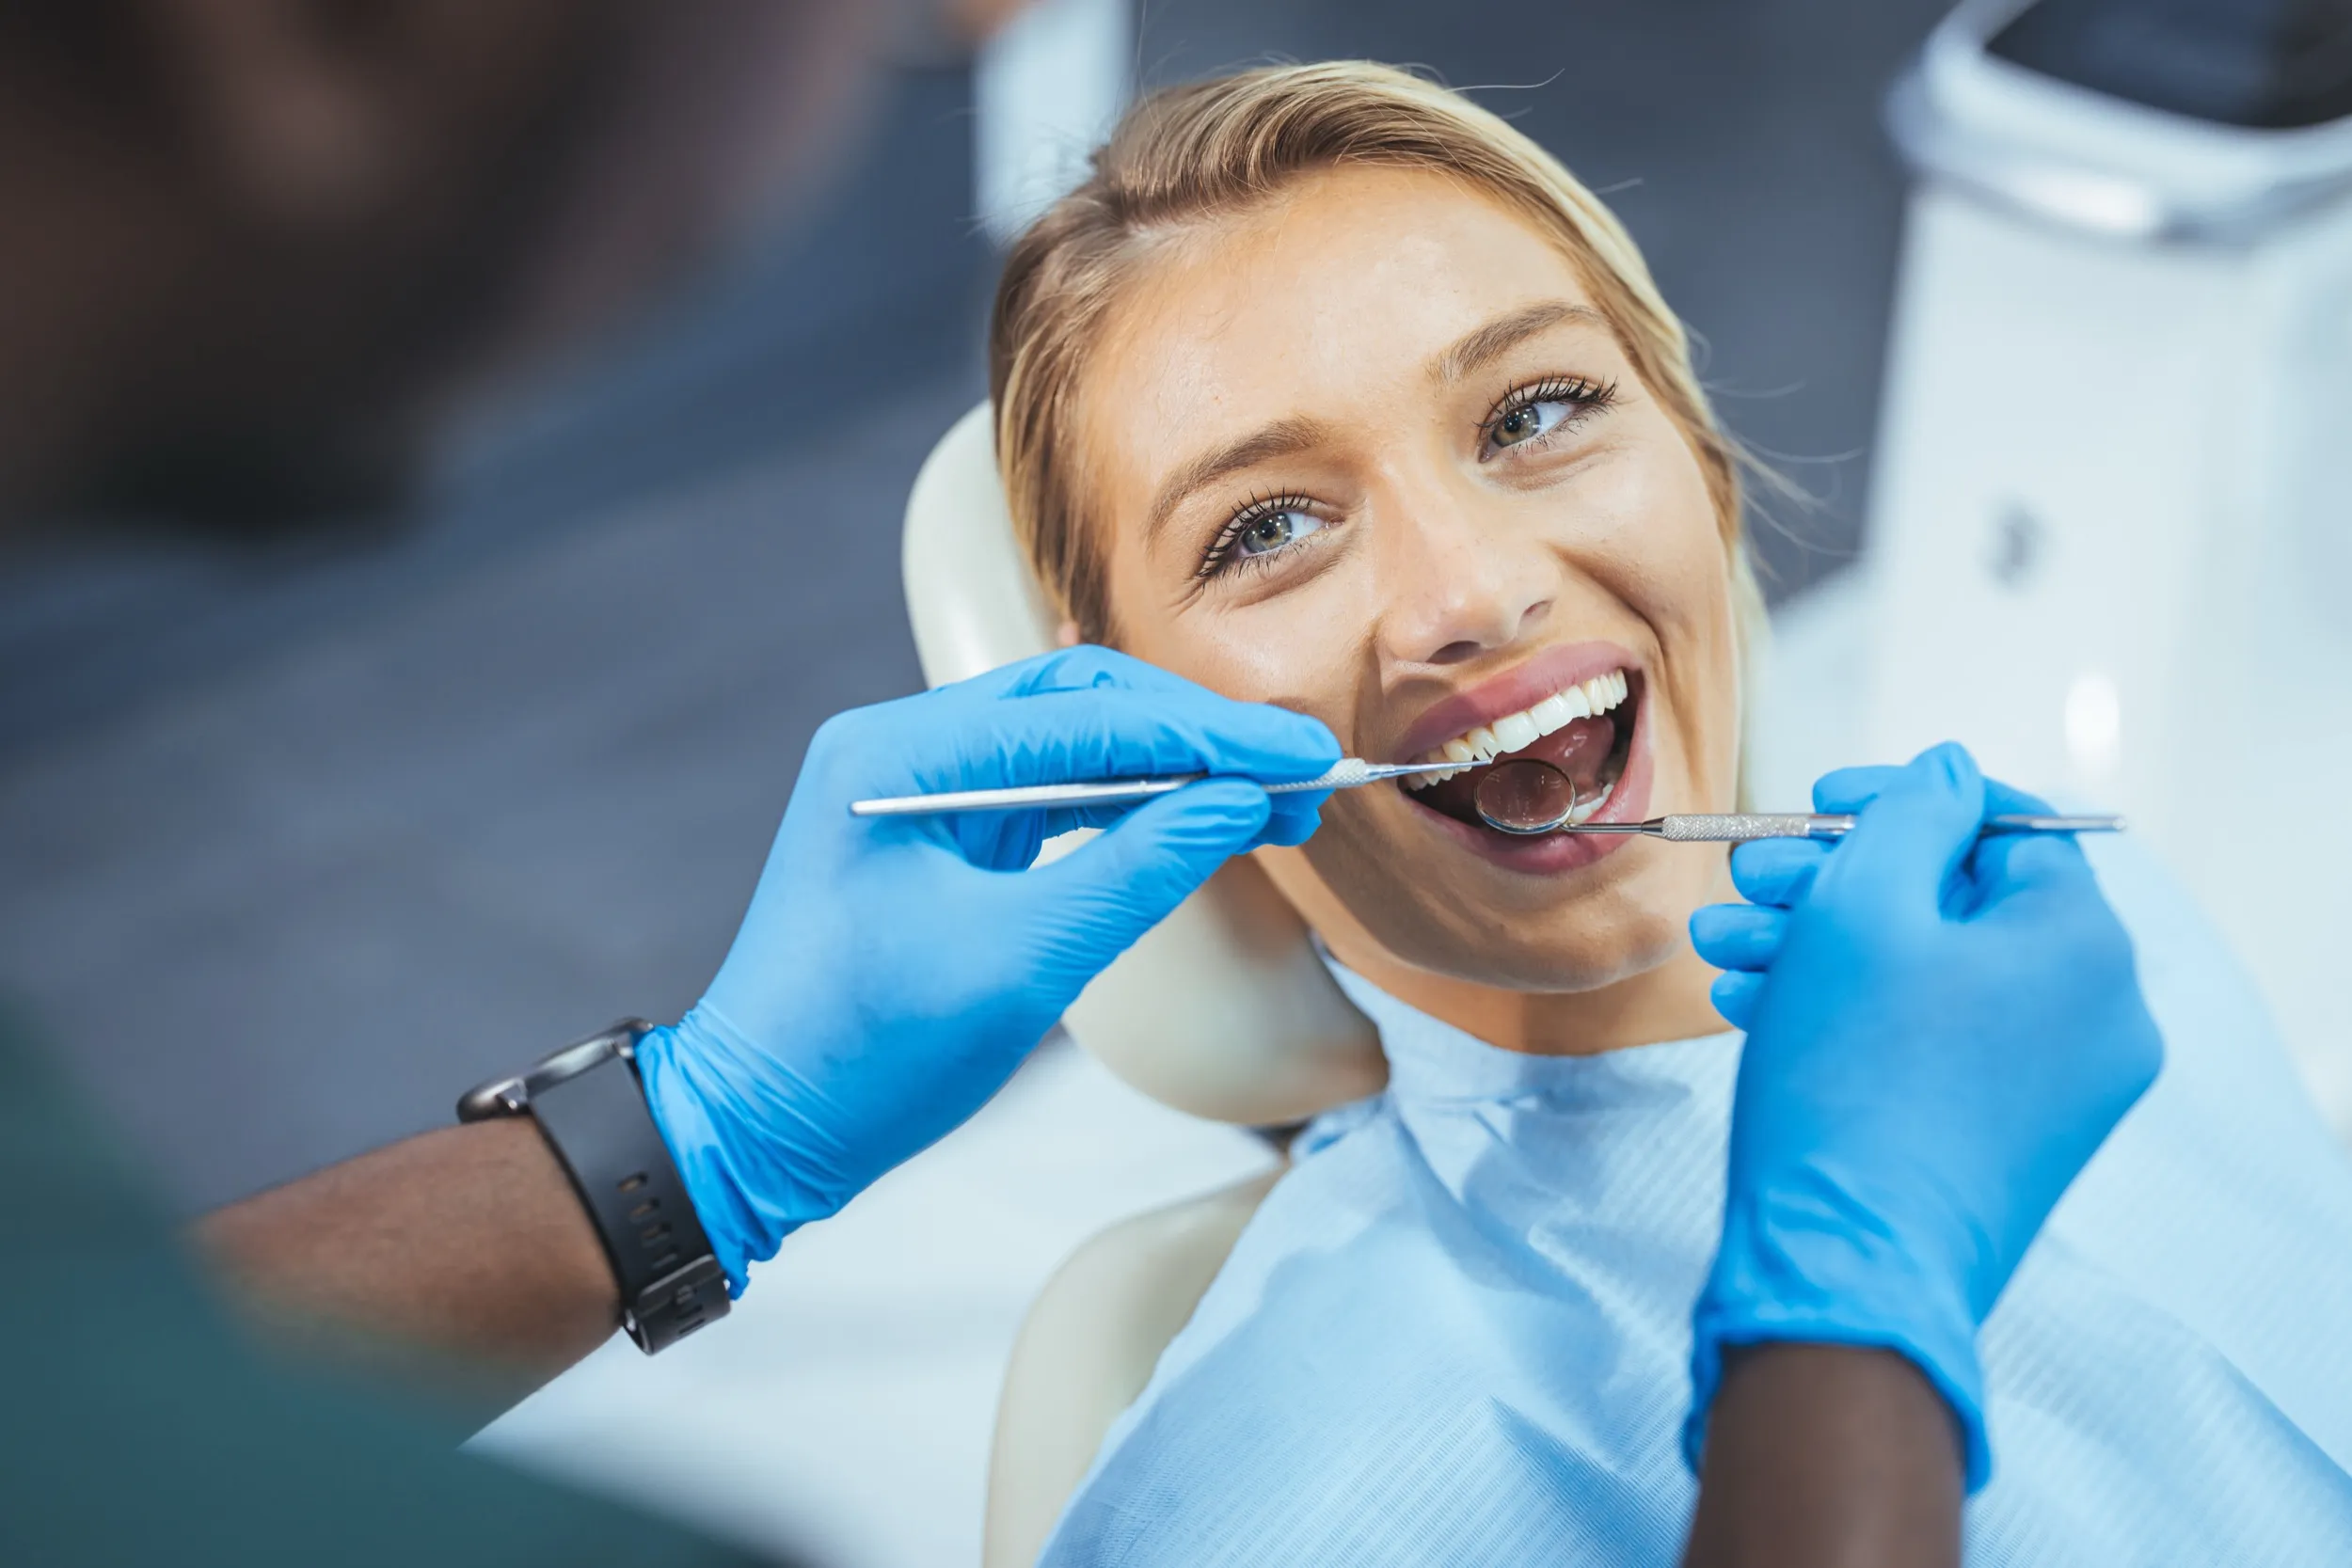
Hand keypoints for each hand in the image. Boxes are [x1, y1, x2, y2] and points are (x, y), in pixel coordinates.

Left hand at [634, 647, 1339, 1292]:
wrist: (752, 1134)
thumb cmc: (865, 1056)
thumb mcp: (1022, 964)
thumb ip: (1140, 870)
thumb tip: (1244, 804)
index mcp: (898, 755)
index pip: (1087, 712)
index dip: (1209, 734)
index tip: (1304, 752)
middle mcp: (901, 748)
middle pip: (1081, 704)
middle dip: (1197, 737)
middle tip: (1301, 771)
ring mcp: (915, 790)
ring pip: (1070, 745)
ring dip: (1170, 771)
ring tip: (1272, 800)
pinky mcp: (934, 838)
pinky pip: (1047, 797)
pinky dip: (1126, 810)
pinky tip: (1198, 823)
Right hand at [1684, 743, 2160, 1487]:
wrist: (1845, 1271)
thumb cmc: (1851, 1083)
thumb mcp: (1861, 907)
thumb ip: (1910, 815)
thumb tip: (1948, 774)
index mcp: (2084, 945)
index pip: (2003, 825)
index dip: (1900, 798)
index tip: (1815, 803)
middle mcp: (2096, 1016)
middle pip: (1957, 902)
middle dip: (1834, 884)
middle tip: (1747, 881)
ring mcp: (2057, 1089)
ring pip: (1931, 975)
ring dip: (1823, 948)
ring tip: (1720, 950)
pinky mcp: (2006, 1141)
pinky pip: (1932, 1041)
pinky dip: (1851, 1012)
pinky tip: (1755, 1007)